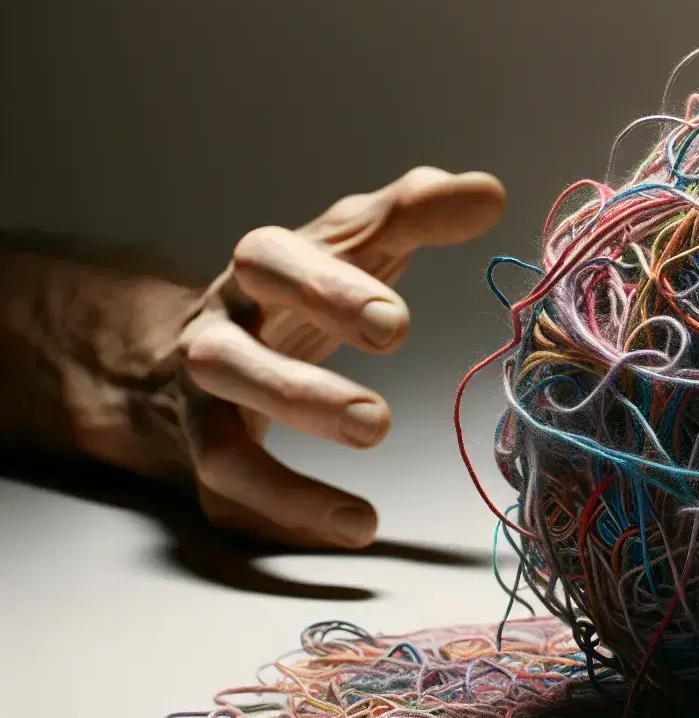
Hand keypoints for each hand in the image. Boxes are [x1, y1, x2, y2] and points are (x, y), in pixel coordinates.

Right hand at [166, 167, 504, 547]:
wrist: (190, 346)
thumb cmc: (298, 287)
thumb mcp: (353, 240)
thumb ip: (415, 212)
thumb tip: (488, 192)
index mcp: (255, 273)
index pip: (270, 263)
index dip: (325, 292)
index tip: (394, 323)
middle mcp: (215, 338)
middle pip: (227, 360)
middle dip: (298, 393)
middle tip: (376, 422)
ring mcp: (204, 410)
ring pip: (220, 446)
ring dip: (285, 479)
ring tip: (365, 507)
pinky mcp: (209, 466)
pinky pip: (235, 502)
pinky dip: (289, 518)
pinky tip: (356, 524)